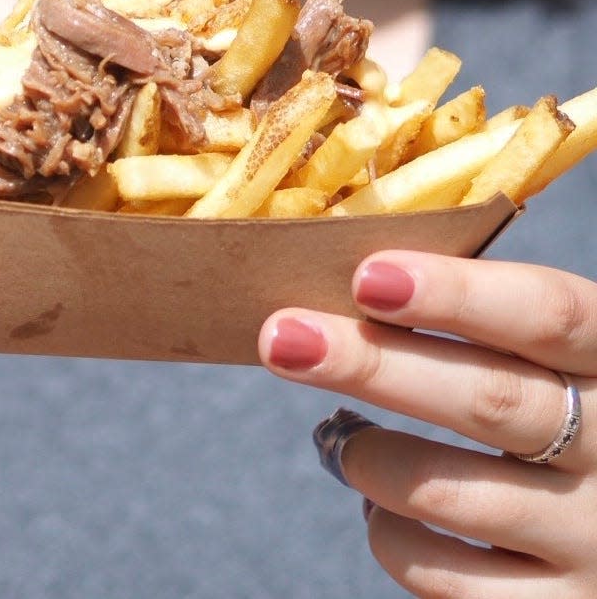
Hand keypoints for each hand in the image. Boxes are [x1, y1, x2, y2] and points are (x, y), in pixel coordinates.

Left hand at [258, 250, 596, 597]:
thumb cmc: (563, 428)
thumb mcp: (555, 369)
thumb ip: (490, 334)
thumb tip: (356, 294)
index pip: (551, 316)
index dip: (457, 294)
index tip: (367, 276)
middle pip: (488, 400)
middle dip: (371, 364)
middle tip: (280, 336)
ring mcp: (591, 541)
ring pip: (444, 491)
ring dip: (365, 455)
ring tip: (338, 437)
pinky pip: (437, 574)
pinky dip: (386, 531)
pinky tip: (380, 505)